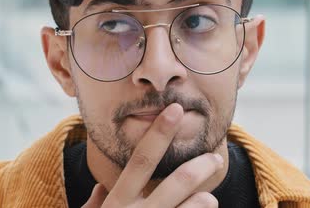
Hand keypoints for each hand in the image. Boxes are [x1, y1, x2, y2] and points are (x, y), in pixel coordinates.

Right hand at [82, 103, 223, 206]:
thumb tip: (102, 187)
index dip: (159, 134)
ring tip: (210, 196)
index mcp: (115, 204)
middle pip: (174, 184)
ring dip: (203, 201)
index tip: (176, 111)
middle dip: (198, 167)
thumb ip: (94, 205)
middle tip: (215, 157)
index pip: (140, 161)